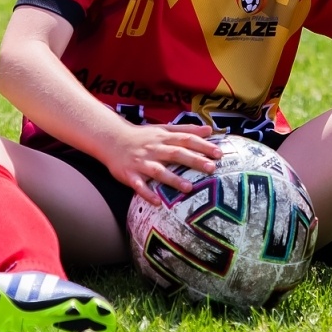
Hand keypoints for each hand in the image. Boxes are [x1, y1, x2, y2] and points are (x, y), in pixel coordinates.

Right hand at [105, 123, 223, 203]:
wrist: (112, 139)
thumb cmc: (143, 136)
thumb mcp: (164, 129)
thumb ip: (186, 130)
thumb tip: (210, 130)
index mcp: (164, 137)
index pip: (186, 139)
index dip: (203, 145)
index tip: (219, 153)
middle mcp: (154, 149)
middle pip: (176, 153)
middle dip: (194, 161)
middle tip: (211, 168)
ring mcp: (141, 162)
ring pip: (158, 171)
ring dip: (173, 179)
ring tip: (189, 188)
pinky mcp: (129, 174)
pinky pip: (138, 186)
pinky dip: (147, 193)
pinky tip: (158, 202)